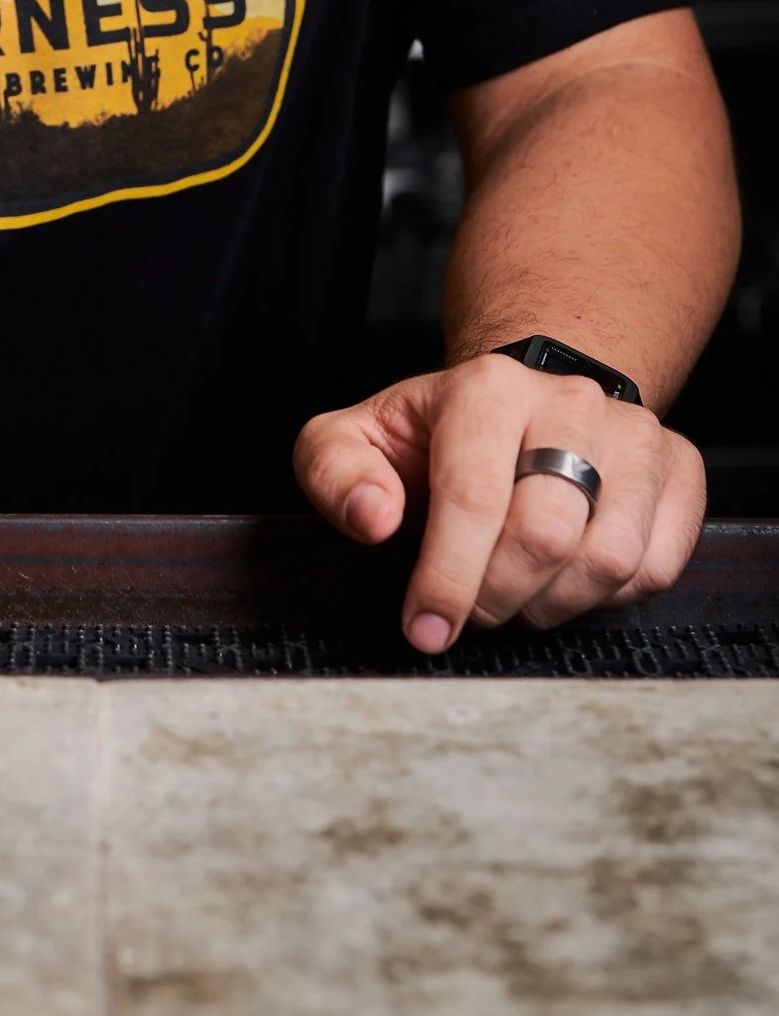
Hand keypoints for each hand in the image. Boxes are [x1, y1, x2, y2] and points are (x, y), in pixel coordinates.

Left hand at [294, 353, 706, 652]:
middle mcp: (570, 400)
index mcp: (487, 387)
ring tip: (515, 592)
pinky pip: (656, 566)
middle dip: (497, 597)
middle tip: (472, 612)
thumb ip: (336, 472)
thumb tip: (376, 518)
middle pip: (546, 534)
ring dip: (551, 603)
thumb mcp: (352, 440)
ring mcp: (635, 432)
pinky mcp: (680, 468)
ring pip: (607, 558)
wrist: (520, 405)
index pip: (474, 495)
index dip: (448, 578)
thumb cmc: (432, 435)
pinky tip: (565, 578)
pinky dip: (607, 597)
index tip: (425, 628)